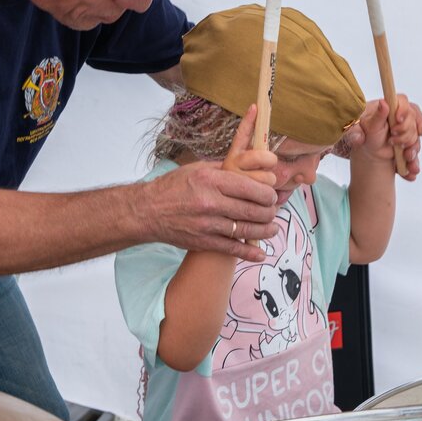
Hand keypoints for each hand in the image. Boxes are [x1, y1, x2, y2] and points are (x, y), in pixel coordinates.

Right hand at [141, 108, 278, 260]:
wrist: (148, 211)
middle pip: (253, 210)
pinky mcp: (203, 242)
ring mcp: (207, 225)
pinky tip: (260, 254)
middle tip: (273, 211)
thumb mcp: (198, 168)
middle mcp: (211, 202)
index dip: (268, 194)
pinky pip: (232, 249)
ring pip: (247, 230)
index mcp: (211, 180)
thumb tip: (253, 167)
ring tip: (272, 229)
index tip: (272, 195)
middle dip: (270, 212)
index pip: (251, 188)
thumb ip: (226, 169)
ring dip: (265, 231)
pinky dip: (249, 253)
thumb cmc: (173, 186)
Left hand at [349, 95, 421, 180]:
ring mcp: (405, 132)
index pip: (403, 101)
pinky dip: (413, 164)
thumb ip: (374, 117)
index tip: (397, 121)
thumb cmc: (358, 133)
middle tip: (392, 141)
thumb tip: (383, 104)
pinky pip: (414, 155)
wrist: (360, 151)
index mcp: (388, 108)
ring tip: (404, 158)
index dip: (403, 110)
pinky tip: (410, 173)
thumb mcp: (362, 125)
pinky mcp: (407, 146)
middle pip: (413, 120)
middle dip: (406, 133)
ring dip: (412, 150)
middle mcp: (399, 118)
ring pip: (416, 138)